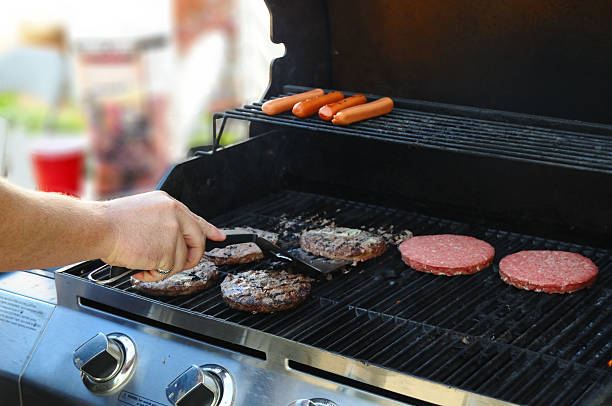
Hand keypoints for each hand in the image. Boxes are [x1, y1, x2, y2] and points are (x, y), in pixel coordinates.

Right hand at [98, 191, 224, 281]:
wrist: (97, 227)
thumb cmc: (111, 223)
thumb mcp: (144, 212)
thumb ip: (164, 223)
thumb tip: (174, 240)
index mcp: (169, 204)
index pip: (196, 219)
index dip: (210, 230)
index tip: (219, 236)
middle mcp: (176, 215)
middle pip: (198, 242)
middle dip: (190, 258)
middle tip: (176, 265)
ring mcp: (173, 233)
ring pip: (180, 261)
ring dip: (162, 268)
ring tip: (142, 262)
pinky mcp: (167, 250)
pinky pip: (167, 271)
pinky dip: (153, 275)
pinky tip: (139, 268)